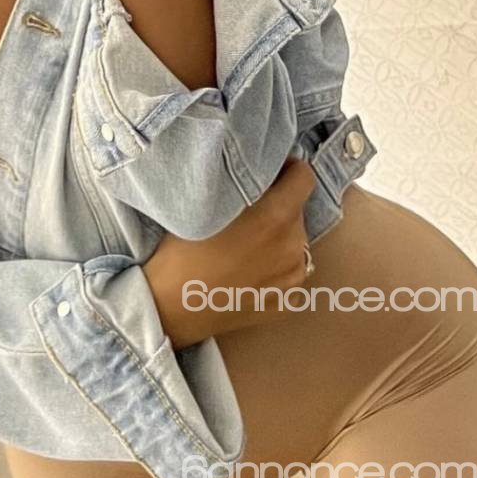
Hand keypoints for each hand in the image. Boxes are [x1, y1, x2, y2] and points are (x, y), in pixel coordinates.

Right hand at [143, 156, 318, 350]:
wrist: (172, 307)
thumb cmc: (183, 252)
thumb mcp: (212, 205)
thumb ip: (245, 188)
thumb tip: (263, 174)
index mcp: (277, 217)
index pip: (305, 178)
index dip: (287, 170)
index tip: (271, 174)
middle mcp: (293, 246)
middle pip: (297, 210)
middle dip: (278, 206)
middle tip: (246, 214)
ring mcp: (294, 277)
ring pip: (294, 241)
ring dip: (278, 236)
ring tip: (245, 246)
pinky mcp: (288, 302)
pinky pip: (289, 270)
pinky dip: (275, 266)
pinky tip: (248, 271)